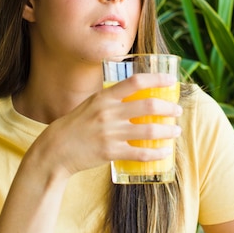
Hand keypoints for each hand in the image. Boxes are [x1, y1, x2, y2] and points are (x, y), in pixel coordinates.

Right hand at [32, 73, 182, 177]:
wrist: (56, 149)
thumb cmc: (76, 125)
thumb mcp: (91, 104)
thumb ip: (111, 100)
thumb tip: (135, 96)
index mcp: (104, 97)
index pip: (135, 82)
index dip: (156, 79)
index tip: (171, 80)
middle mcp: (108, 113)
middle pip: (148, 106)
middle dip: (168, 108)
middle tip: (177, 110)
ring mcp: (110, 133)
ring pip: (149, 131)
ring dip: (168, 131)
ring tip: (176, 131)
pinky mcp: (110, 152)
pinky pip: (140, 153)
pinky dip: (156, 153)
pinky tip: (164, 151)